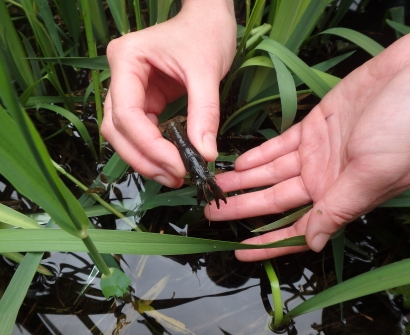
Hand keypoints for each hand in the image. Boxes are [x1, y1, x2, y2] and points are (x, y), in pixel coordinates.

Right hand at [101, 0, 235, 187]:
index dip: (149, 146)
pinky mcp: (144, 100)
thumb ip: (204, 114)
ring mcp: (130, 90)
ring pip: (125, 135)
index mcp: (126, 60)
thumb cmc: (205, 33)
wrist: (208, 20)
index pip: (126, 114)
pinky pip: (142, 131)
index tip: (178, 165)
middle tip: (174, 177)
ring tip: (174, 175)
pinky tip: (172, 162)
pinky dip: (155, 150)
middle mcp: (120, 77)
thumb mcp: (206, 71)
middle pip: (117, 129)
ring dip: (147, 159)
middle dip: (144, 158)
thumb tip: (205, 154)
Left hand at [205, 34, 409, 260]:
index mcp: (339, 196)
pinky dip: (260, 154)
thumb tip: (314, 243)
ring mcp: (318, 151)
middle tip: (210, 210)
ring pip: (271, 171)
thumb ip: (339, 208)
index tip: (239, 250)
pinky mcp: (316, 125)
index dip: (269, 242)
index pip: (298, 228)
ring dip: (243, 179)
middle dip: (242, 206)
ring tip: (215, 185)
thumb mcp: (372, 173)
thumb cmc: (405, 128)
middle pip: (274, 200)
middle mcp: (325, 178)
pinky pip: (281, 144)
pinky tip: (240, 162)